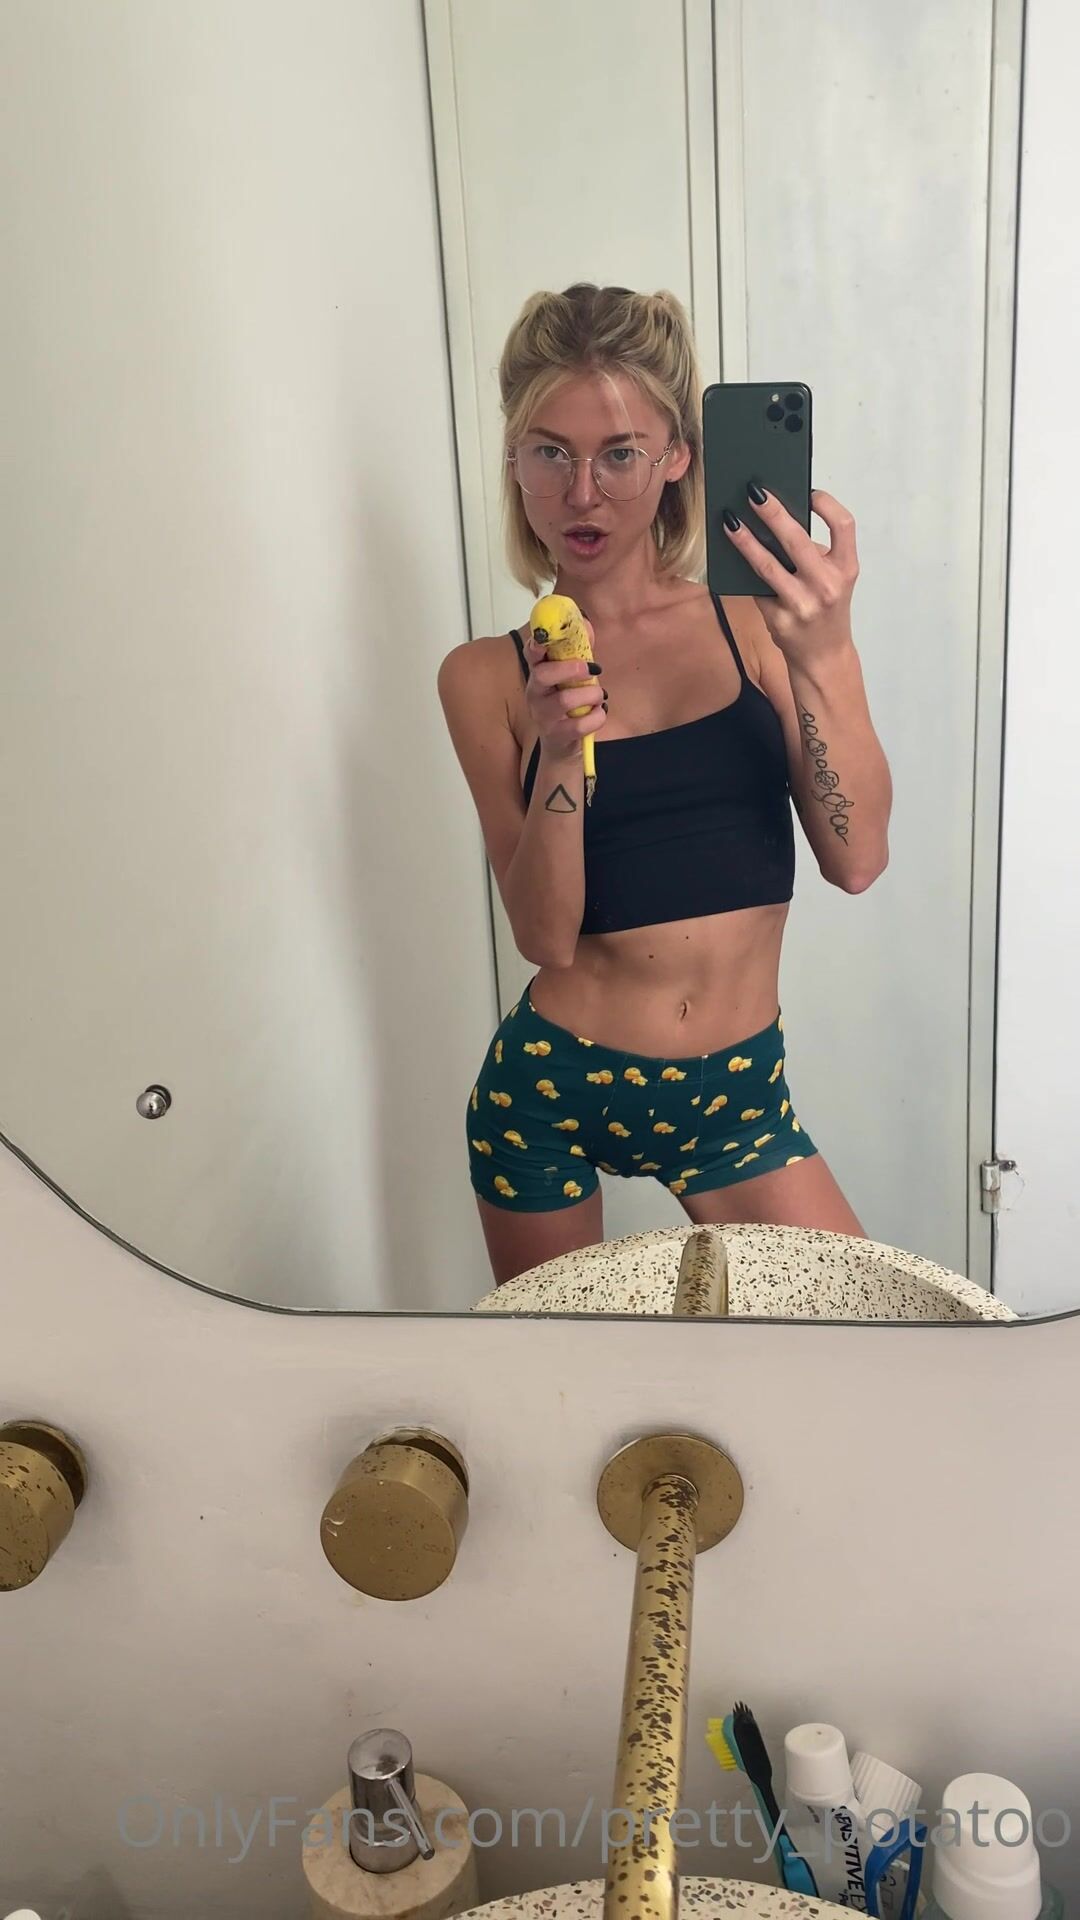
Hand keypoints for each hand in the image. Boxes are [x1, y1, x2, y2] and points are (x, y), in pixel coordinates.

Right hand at [523, 619, 606, 763]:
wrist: (563, 744)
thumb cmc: (570, 705)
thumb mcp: (574, 676)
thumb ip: (580, 650)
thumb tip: (586, 623)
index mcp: (539, 673)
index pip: (531, 653)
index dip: (537, 642)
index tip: (547, 636)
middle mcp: (535, 694)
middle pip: (542, 675)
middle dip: (570, 668)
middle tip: (593, 669)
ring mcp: (543, 716)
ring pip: (564, 700)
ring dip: (591, 695)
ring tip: (599, 696)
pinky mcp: (556, 735)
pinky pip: (580, 725)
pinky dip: (597, 717)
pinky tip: (599, 713)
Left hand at [724, 486, 858, 662]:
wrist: (823, 658)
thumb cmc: (826, 610)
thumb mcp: (834, 580)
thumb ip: (815, 554)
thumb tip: (774, 521)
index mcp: (846, 569)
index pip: (844, 525)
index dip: (827, 504)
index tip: (808, 491)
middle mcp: (827, 586)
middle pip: (797, 540)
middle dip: (772, 513)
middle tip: (753, 493)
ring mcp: (802, 604)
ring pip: (768, 565)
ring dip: (745, 540)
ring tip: (729, 521)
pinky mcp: (779, 620)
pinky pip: (756, 587)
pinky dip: (743, 570)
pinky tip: (730, 554)